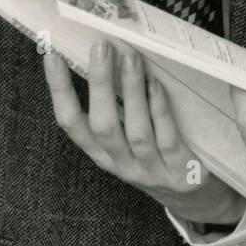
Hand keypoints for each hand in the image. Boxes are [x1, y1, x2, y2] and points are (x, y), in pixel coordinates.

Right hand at [44, 41, 244, 228]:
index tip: (52, 55)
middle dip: (99, 85)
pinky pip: (167, 138)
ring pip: (136, 131)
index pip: (71, 123)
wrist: (193, 199)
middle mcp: (121, 164)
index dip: (59, 91)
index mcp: (102, 153)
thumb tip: (105, 56)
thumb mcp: (128, 136)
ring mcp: (151, 170)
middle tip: (101, 46)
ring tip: (131, 57)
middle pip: (103, 126)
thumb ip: (116, 105)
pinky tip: (156, 84)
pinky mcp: (181, 171)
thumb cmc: (155, 156)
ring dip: (131, 91)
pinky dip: (159, 109)